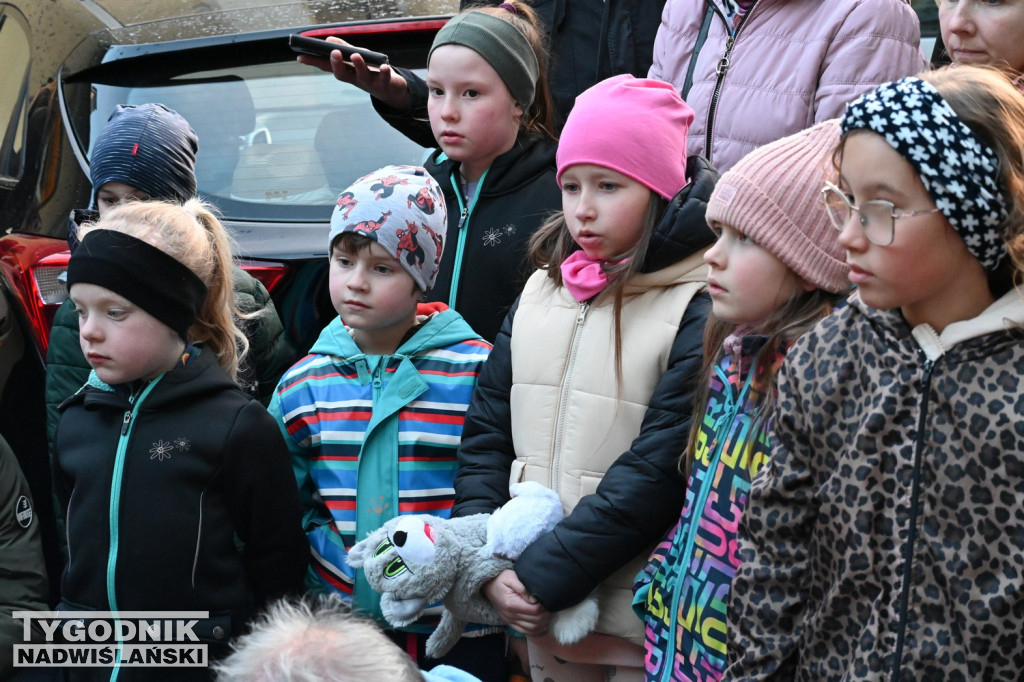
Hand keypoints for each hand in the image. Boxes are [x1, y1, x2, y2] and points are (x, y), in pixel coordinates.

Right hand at [296, 37, 410, 109]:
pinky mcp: (385, 83)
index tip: (300, 56)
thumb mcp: (356, 59)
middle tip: (333, 53)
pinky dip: (384, 72)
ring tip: (356, 55)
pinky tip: (383, 66)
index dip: (314, 62)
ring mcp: (370, 82)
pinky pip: (384, 78)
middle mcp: (355, 79)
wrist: (391, 91)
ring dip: (359, 65)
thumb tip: (330, 41)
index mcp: (346, 72)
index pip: (327, 67)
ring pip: (363, 75)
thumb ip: (344, 49)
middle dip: (336, 64)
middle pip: (343, 74)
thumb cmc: (370, 71)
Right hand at [483, 569, 550, 636]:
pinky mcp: (510, 623)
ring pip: (532, 630)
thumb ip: (523, 588)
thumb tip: (535, 599)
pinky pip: (525, 632)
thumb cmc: (501, 578)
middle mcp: (510, 615)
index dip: (544, 607)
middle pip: (535, 621)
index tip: (547, 600)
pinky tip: (543, 625)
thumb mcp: (511, 577)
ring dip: (542, 624)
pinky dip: (536, 631)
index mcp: (511, 604)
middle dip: (545, 615)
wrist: (488, 585)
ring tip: (547, 614)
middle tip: (550, 607)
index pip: (534, 610)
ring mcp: (510, 621)